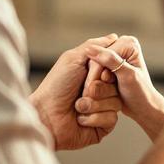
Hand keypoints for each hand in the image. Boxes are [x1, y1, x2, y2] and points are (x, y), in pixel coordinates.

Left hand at [30, 35, 122, 150]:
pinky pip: (111, 118)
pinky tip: (80, 118)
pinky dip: (93, 117)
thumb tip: (114, 37)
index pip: (115, 68)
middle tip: (83, 91)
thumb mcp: (73, 58)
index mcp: (95, 74)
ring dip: (93, 104)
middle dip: (98, 88)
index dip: (106, 71)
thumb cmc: (56, 86)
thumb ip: (94, 47)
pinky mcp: (103, 125)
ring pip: (116, 102)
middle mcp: (101, 91)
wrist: (46, 116)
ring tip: (77, 106)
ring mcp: (103, 108)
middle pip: (118, 85)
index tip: (96, 73)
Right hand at [83, 35, 163, 139]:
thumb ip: (110, 61)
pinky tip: (95, 92)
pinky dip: (94, 82)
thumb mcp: (127, 76)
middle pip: (96, 58)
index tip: (91, 89)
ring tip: (93, 95)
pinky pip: (94, 71)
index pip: (102, 54)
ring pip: (93, 66)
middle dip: (94, 76)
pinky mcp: (109, 63)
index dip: (96, 72)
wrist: (142, 107)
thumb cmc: (140, 93)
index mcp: (129, 43)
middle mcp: (121, 44)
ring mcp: (114, 53)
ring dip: (93, 81)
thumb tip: (90, 48)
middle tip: (91, 94)